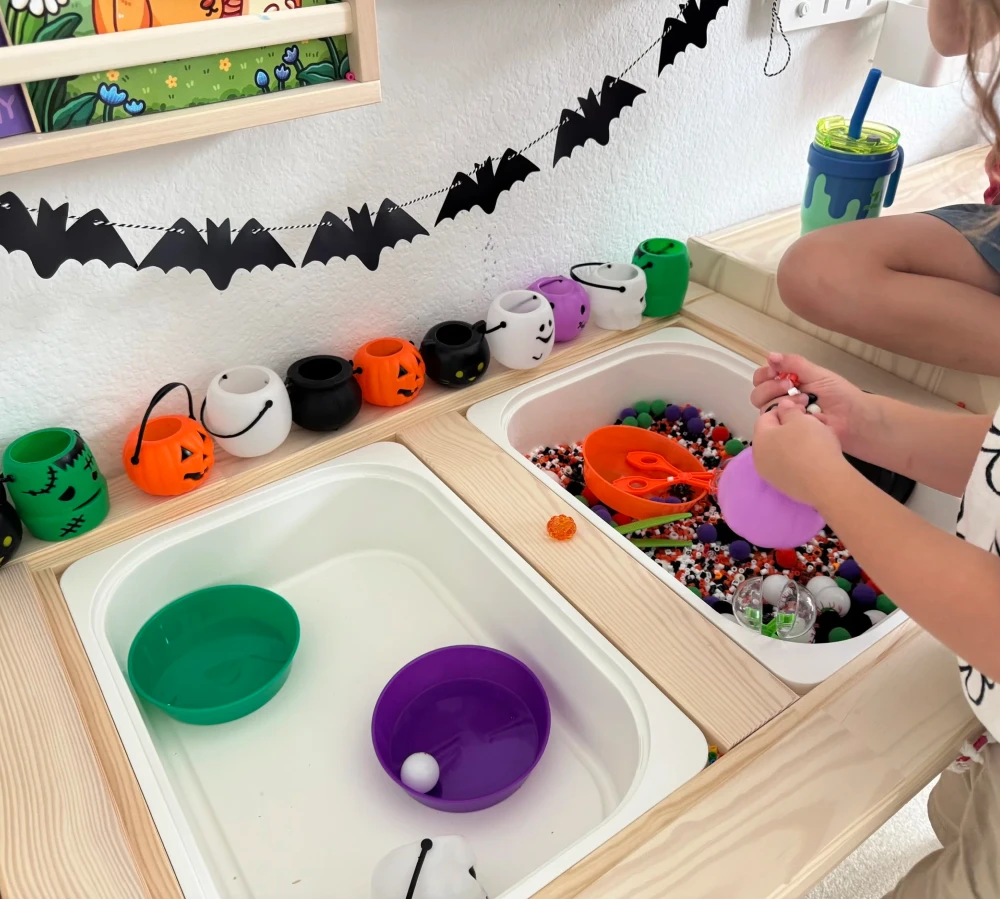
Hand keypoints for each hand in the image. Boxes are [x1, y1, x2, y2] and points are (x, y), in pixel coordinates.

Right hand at [750, 351, 867, 451]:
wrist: (854, 418)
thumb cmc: (839, 395)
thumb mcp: (817, 374)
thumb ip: (794, 364)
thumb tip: (770, 356)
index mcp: (787, 383)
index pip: (762, 378)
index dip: (764, 375)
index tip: (775, 372)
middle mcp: (781, 400)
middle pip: (758, 395)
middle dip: (772, 388)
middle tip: (791, 386)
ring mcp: (783, 418)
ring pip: (765, 410)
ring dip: (783, 402)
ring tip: (804, 403)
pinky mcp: (788, 432)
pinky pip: (776, 426)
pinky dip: (789, 417)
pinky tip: (804, 416)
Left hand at [752, 399, 846, 507]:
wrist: (827, 483)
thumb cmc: (811, 444)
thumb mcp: (801, 419)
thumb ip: (789, 410)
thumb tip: (782, 406)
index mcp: (760, 439)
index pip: (767, 417)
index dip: (785, 409)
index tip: (803, 408)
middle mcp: (760, 458)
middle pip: (776, 434)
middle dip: (795, 425)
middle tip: (816, 422)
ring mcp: (772, 475)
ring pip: (785, 449)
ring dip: (801, 440)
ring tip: (823, 436)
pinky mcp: (786, 486)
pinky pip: (792, 465)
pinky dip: (803, 457)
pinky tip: (820, 454)